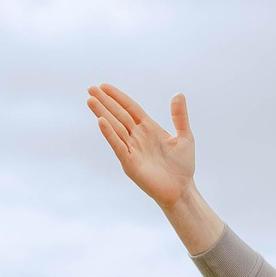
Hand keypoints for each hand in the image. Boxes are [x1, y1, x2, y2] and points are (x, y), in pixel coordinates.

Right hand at [86, 84, 196, 208]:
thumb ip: (180, 116)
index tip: (104, 86)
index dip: (117, 97)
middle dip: (105, 102)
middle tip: (90, 89)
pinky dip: (109, 134)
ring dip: (102, 113)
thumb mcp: (185, 137)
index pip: (130, 108)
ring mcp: (132, 149)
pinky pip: (118, 146)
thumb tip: (178, 94)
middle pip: (118, 115)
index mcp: (148, 128)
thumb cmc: (182, 166)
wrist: (181, 190)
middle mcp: (137, 137)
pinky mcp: (130, 163)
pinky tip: (101, 121)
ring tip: (90, 101)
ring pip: (115, 127)